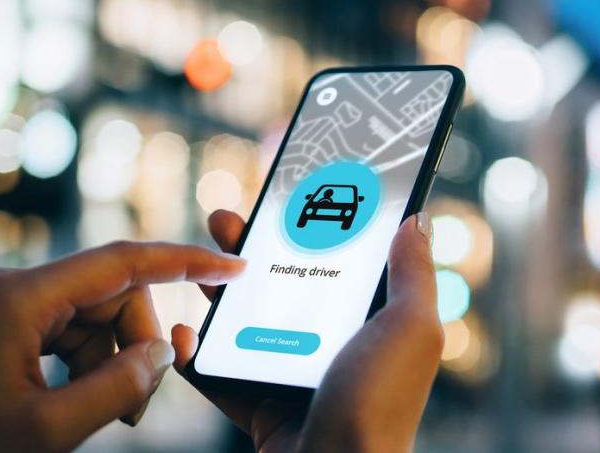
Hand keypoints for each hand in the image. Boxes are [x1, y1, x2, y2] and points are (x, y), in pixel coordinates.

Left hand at [0, 241, 244, 452]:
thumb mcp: (48, 432)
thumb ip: (117, 388)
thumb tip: (162, 355)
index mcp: (21, 298)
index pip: (122, 261)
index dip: (184, 262)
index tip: (231, 266)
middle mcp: (12, 285)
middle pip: (111, 292)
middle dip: (137, 342)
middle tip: (136, 408)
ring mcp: (3, 302)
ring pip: (94, 314)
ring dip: (113, 360)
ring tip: (109, 416)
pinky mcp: (0, 322)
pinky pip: (67, 329)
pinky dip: (87, 363)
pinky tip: (81, 403)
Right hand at [172, 211, 442, 452]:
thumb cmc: (380, 405)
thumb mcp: (410, 329)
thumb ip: (412, 274)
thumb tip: (417, 219)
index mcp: (372, 323)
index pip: (340, 260)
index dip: (313, 224)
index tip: (285, 192)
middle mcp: (334, 346)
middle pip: (286, 283)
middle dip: (252, 249)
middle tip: (225, 220)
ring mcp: (294, 376)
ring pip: (247, 322)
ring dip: (219, 291)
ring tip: (196, 264)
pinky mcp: (259, 407)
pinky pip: (219, 375)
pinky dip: (195, 355)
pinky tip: (182, 331)